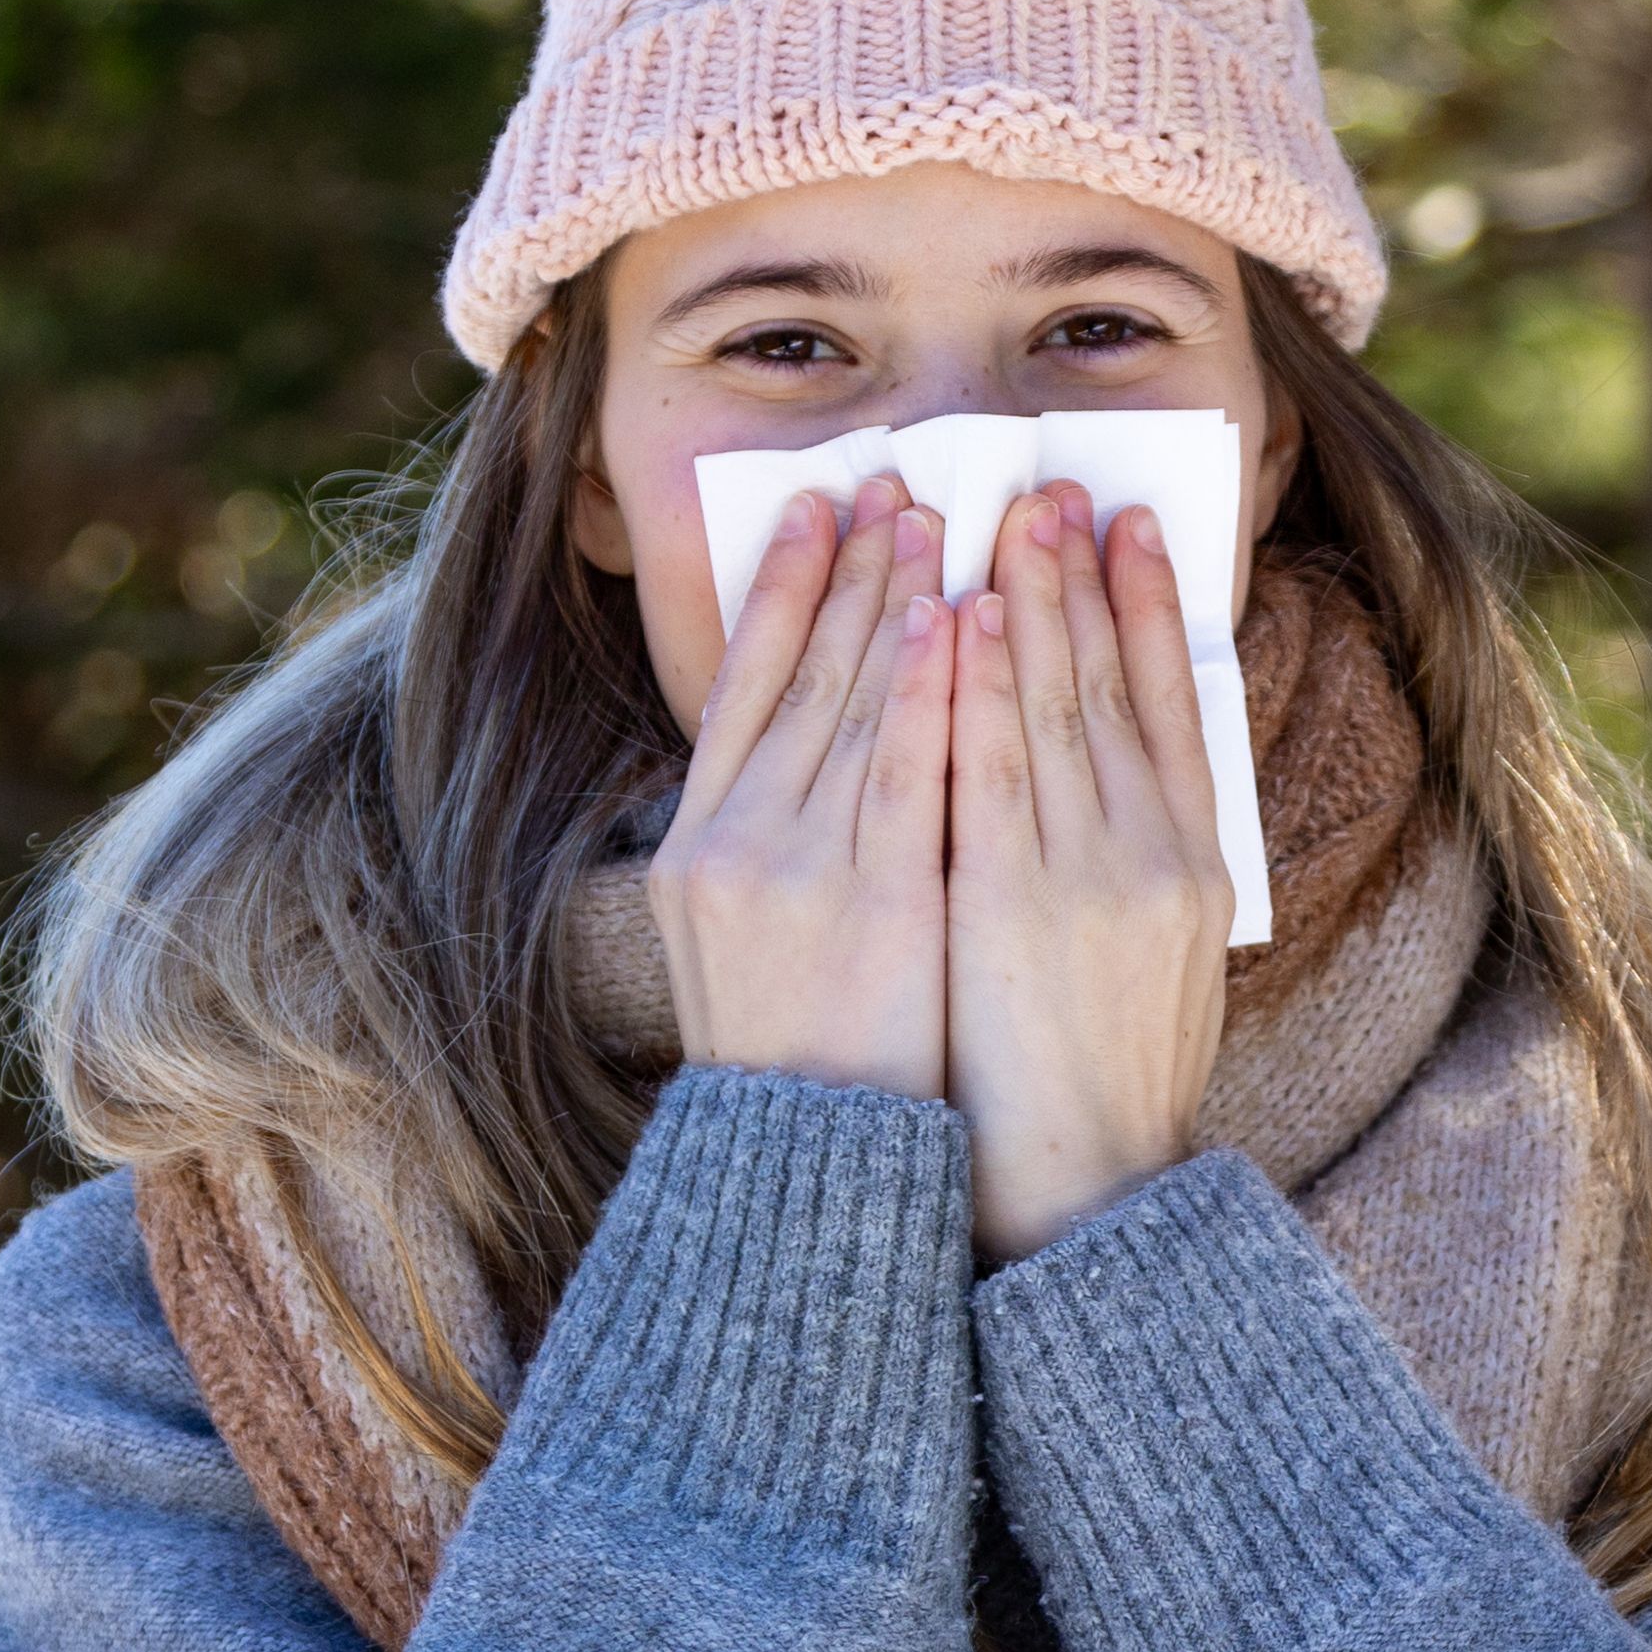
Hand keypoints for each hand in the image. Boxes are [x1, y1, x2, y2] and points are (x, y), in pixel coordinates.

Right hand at [647, 474, 954, 1100]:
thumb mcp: (733, 942)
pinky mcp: (879, 904)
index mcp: (696, 847)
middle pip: (802, 677)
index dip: (783, 592)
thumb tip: (804, 750)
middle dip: (855, 571)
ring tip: (936, 520)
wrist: (806, 1168)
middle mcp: (736, 844)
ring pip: (859, 705)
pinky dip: (931, 690)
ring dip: (899, 602)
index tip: (818, 515)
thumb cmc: (793, 1062)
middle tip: (895, 483)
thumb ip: (760, 843)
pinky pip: (910, 772)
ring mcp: (802, 871)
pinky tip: (955, 621)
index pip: (743, 688)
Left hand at [949, 483, 1231, 1263]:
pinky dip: (972, 684)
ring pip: (1054, 705)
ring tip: (1004, 521)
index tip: (1133, 531)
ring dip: (1025, 604)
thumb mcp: (1161, 968)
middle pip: (1116, 685)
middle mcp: (1154, 852)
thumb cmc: (1108, 1091)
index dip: (1154, 610)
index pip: (1178, 707)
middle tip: (1055, 489)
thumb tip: (1122, 800)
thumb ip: (1142, 875)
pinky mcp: (1013, 899)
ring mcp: (1088, 871)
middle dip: (1081, 579)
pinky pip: (989, 764)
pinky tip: (951, 619)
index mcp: (1196, 865)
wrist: (1090, 1191)